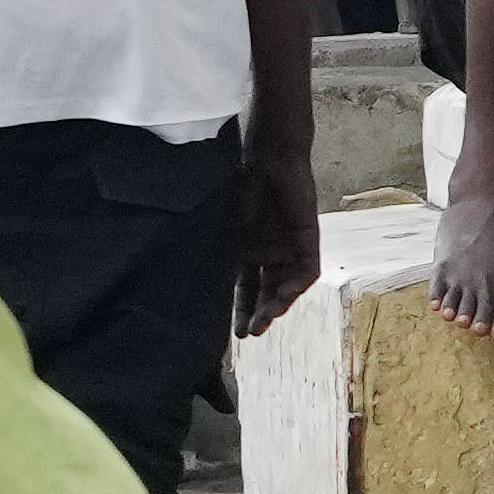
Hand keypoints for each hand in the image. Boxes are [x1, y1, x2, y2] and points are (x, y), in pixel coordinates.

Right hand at [236, 132, 323, 338]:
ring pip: (289, 286)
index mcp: (251, 250)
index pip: (247, 288)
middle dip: (260, 314)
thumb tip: (186, 279)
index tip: (236, 335)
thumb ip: (218, 252)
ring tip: (265, 321)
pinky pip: (307, 270)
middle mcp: (272, 252)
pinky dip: (296, 285)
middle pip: (268, 292)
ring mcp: (291, 246)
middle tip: (251, 334)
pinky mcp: (307, 238)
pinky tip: (284, 296)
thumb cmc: (243, 184)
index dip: (242, 310)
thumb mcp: (227, 226)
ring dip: (278, 305)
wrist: (269, 157)